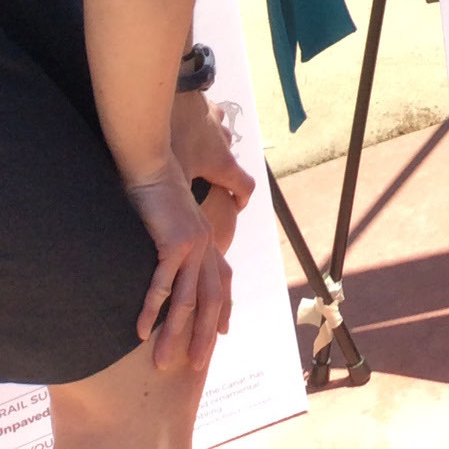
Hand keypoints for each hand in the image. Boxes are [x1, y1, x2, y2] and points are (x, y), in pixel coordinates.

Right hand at [124, 168, 229, 370]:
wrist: (152, 165)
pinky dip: (153, 311)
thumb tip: (172, 258)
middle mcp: (207, 245)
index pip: (221, 281)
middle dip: (203, 335)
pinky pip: (162, 285)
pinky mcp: (175, 243)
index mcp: (209, 239)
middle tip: (195, 366)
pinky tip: (141, 332)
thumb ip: (179, 241)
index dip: (224, 309)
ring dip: (174, 334)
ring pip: (186, 300)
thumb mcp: (175, 220)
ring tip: (163, 362)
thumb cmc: (158, 191)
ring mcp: (194, 245)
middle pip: (210, 300)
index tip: (222, 334)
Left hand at [171, 93, 253, 212]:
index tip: (234, 207)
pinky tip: (176, 128)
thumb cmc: (174, 140)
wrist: (171, 94)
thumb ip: (181, 208)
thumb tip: (180, 235)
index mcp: (223, 163)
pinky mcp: (201, 102)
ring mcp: (215, 118)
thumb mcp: (175, 181)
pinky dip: (195, 127)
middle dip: (217, 173)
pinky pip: (204, 118)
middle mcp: (225, 140)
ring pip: (216, 137)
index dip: (241, 199)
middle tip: (197, 182)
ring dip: (207, 147)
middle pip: (228, 161)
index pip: (245, 186)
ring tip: (184, 154)